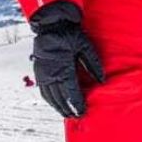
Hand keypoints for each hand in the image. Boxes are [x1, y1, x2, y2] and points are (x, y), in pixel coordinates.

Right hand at [29, 0, 104, 118]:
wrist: (50, 24)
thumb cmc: (69, 34)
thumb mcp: (85, 46)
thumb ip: (93, 64)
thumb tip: (102, 80)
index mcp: (63, 68)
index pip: (71, 92)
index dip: (77, 104)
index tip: (83, 112)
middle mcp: (51, 74)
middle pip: (60, 98)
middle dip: (68, 109)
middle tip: (77, 117)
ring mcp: (43, 74)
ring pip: (50, 97)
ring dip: (58, 107)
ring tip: (67, 114)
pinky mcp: (38, 72)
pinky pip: (43, 91)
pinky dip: (49, 100)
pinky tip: (55, 104)